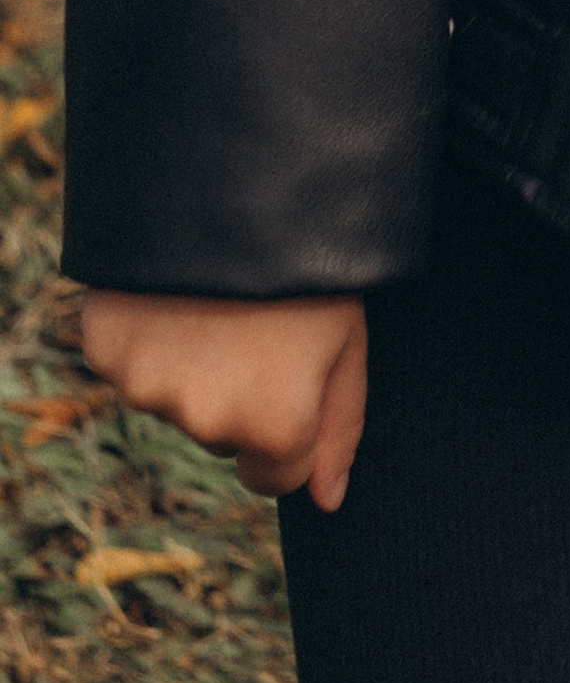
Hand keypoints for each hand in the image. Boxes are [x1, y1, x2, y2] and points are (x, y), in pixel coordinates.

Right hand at [79, 290, 368, 509]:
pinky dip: (150, 337)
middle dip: (240, 396)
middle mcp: (204, 421)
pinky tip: (175, 294)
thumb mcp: (349, 340)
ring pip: (175, 399)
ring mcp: (148, 386)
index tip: (292, 382)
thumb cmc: (314, 262)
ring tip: (218, 299)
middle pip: (222, 436)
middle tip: (259, 324)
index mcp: (274, 426)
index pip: (274, 477)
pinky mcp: (106, 348)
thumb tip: (328, 498)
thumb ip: (340, 427)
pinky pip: (131, 363)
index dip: (291, 431)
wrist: (239, 184)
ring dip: (194, 365)